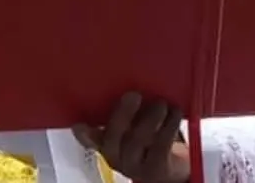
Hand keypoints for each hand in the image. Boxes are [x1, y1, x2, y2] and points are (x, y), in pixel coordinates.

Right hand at [73, 92, 188, 182]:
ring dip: (149, 118)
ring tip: (160, 103)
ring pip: (136, 142)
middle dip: (122, 115)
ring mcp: (135, 167)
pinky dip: (168, 127)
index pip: (90, 139)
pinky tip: (174, 112)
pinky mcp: (156, 170)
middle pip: (113, 139)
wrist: (175, 170)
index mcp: (107, 144)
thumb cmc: (153, 140)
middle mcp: (116, 158)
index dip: (84, 132)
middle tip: (134, 95)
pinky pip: (160, 147)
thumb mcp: (137, 124)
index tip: (79, 124)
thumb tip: (129, 85)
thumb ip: (129, 111)